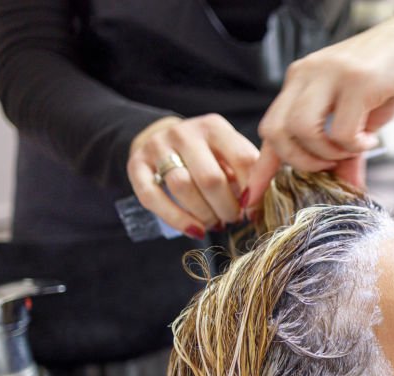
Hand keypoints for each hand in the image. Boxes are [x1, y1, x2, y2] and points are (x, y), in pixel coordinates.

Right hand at [128, 114, 259, 238]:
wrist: (160, 139)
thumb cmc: (206, 154)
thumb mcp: (228, 154)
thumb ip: (245, 174)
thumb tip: (257, 208)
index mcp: (214, 127)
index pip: (242, 159)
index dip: (252, 190)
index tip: (252, 209)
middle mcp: (184, 133)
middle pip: (210, 178)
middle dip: (226, 207)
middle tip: (233, 218)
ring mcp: (157, 147)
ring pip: (182, 188)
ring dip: (204, 215)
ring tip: (215, 223)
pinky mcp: (136, 165)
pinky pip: (152, 197)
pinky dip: (176, 220)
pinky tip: (195, 230)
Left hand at [245, 9, 393, 203]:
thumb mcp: (365, 118)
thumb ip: (348, 151)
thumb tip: (347, 187)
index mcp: (302, 82)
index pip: (271, 128)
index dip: (261, 168)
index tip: (255, 198)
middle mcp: (308, 75)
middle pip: (276, 131)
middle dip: (300, 161)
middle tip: (331, 164)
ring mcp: (330, 75)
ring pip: (301, 130)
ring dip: (328, 154)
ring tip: (353, 149)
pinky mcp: (358, 80)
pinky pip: (341, 130)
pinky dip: (355, 146)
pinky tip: (371, 139)